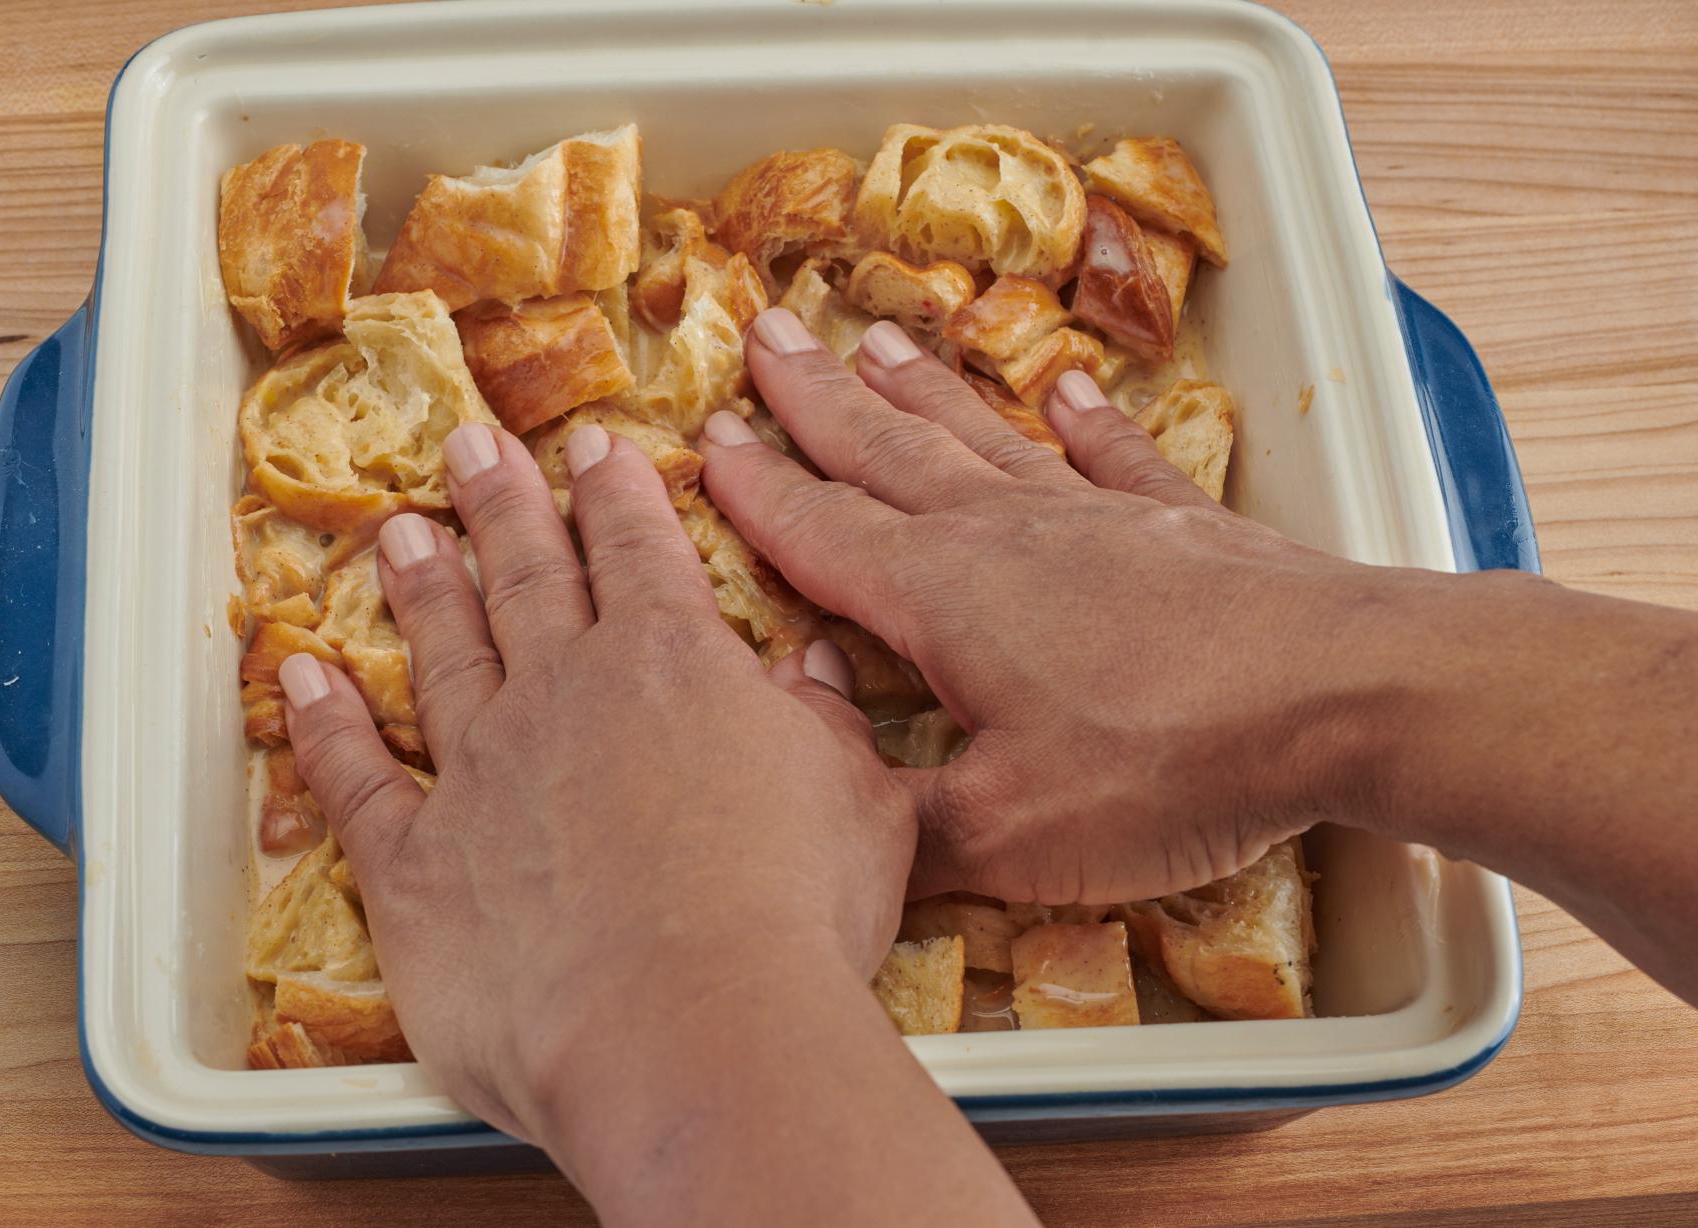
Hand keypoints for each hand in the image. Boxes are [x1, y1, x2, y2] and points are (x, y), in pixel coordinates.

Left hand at [274, 420, 910, 1146]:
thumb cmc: (794, 914)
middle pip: (528, 578)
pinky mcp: (414, 863)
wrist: (691, 1027)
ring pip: (441, 654)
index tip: (592, 448)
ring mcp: (479, 772)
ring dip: (421, 590)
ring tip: (401, 533)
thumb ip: (827, 724)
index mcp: (671, 663)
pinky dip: (325, 728)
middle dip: (503, 505)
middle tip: (473, 445)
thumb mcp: (857, 800)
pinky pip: (357, 780)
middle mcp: (563, 694)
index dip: (613, 493)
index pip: (637, 550)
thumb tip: (812, 668)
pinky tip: (306, 680)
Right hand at [700, 309, 1407, 904]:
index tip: (704, 439)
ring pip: (981, 437)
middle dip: (815, 398)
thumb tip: (828, 832)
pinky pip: (1114, 460)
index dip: (756, 491)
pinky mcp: (1180, 528)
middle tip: (764, 333)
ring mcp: (1095, 519)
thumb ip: (905, 831)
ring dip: (921, 389)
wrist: (1344, 694)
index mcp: (942, 597)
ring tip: (871, 337)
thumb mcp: (1010, 832)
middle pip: (886, 452)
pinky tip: (1068, 391)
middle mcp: (1003, 534)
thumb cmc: (1166, 766)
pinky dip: (1085, 423)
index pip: (821, 532)